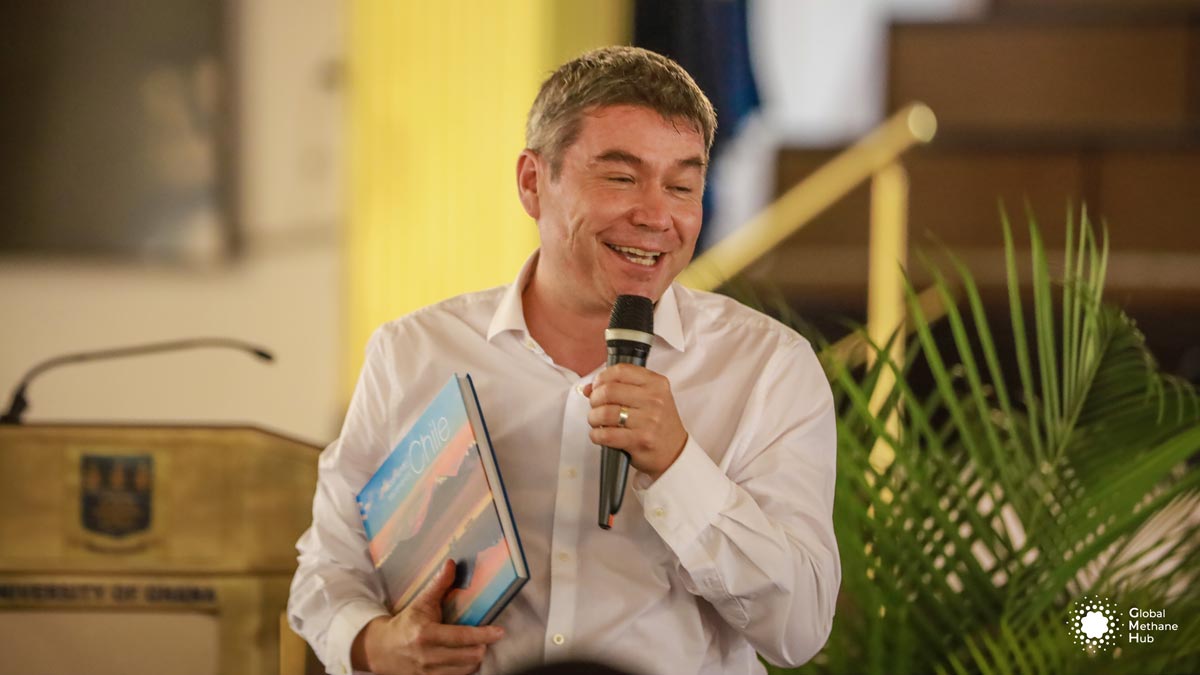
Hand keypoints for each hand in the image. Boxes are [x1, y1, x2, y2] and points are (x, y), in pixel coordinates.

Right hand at [351, 560, 503, 674]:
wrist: (381, 650)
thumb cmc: (406, 624)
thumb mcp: (421, 603)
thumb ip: (439, 585)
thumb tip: (452, 564)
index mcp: (426, 634)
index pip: (462, 637)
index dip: (484, 634)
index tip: (499, 632)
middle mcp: (428, 656)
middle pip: (470, 656)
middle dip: (482, 646)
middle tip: (487, 637)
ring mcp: (428, 673)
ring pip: (466, 669)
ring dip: (475, 658)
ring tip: (476, 647)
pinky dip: (465, 669)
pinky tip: (464, 659)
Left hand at [584, 363, 687, 481]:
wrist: (675, 451)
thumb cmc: (658, 423)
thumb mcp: (648, 398)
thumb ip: (619, 388)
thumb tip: (587, 388)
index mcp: (656, 383)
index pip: (621, 370)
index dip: (602, 378)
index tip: (597, 386)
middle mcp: (654, 399)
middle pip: (609, 391)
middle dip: (594, 399)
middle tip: (596, 406)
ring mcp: (648, 420)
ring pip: (605, 413)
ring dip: (593, 418)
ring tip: (597, 421)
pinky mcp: (640, 440)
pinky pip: (606, 434)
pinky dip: (596, 435)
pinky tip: (600, 435)